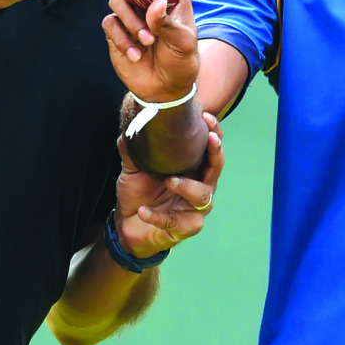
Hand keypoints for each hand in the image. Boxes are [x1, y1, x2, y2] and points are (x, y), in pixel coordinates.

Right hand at [102, 0, 199, 102]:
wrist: (164, 88)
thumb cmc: (182, 62)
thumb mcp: (183, 43)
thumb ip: (168, 23)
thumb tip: (155, 3)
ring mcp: (130, 12)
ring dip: (131, 21)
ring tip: (147, 42)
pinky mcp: (116, 29)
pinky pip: (110, 23)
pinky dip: (122, 39)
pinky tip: (135, 54)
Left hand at [114, 111, 223, 257]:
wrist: (127, 225)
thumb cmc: (138, 194)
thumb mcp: (133, 168)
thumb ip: (133, 149)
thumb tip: (128, 124)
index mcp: (192, 167)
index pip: (210, 147)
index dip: (213, 132)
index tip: (206, 117)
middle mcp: (200, 185)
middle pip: (216, 167)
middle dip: (214, 152)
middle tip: (208, 138)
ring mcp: (196, 208)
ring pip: (201, 195)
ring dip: (186, 186)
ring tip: (169, 180)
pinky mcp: (187, 228)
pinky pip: (175, 221)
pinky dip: (157, 215)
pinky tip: (143, 210)